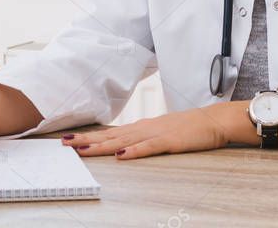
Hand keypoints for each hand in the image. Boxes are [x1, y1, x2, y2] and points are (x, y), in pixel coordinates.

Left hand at [60, 106, 234, 159]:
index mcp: (141, 127)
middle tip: (65, 143)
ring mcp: (156, 134)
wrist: (213, 120)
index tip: (70, 139)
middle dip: (87, 140)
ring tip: (83, 149)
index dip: (90, 136)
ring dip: (103, 146)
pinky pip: (149, 148)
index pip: (110, 132)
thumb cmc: (188, 127)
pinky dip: (134, 152)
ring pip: (124, 141)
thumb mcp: (160, 132)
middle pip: (111, 136)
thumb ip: (143, 138)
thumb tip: (124, 146)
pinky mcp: (169, 141)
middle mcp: (144, 128)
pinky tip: (121, 156)